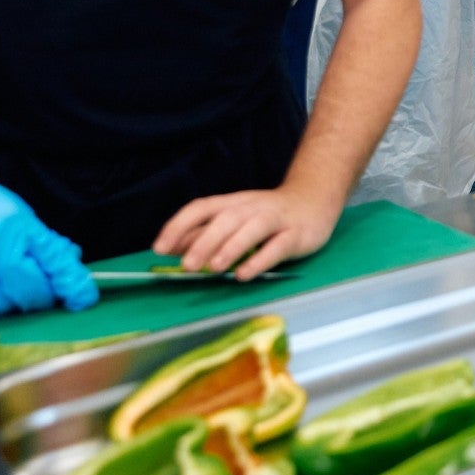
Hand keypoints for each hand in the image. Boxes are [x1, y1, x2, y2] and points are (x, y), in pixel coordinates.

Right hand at [0, 159, 97, 313]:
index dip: (67, 289)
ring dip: (4, 296)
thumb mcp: (19, 217)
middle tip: (31, 275)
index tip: (83, 298)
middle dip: (34, 291)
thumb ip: (46, 246)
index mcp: (4, 242)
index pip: (44, 280)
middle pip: (23, 300)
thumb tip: (72, 268)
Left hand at [154, 184, 342, 279]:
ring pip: (251, 229)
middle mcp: (251, 208)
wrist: (315, 199)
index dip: (178, 226)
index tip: (160, 248)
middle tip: (186, 266)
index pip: (201, 208)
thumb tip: (172, 248)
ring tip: (213, 268)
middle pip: (225, 219)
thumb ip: (205, 233)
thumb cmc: (268, 214)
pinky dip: (260, 260)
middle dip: (203, 242)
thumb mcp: (234, 218)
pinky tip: (245, 275)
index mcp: (232, 203)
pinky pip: (277, 246)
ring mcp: (276, 219)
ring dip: (230, 247)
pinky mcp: (296, 234)